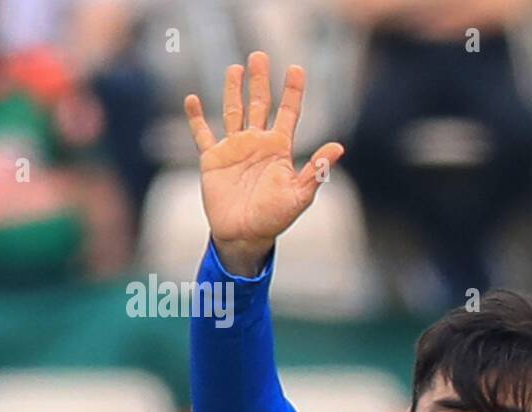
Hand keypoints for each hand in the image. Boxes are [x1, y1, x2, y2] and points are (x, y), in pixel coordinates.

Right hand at [183, 51, 342, 276]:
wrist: (245, 235)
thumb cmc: (275, 218)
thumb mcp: (300, 195)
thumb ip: (316, 170)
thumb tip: (338, 147)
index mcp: (280, 150)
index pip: (289, 114)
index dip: (293, 92)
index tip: (297, 69)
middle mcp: (258, 144)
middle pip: (260, 105)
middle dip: (261, 81)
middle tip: (260, 56)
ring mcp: (235, 149)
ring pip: (234, 111)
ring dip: (233, 90)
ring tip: (235, 67)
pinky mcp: (213, 159)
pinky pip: (203, 134)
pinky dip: (196, 118)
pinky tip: (192, 99)